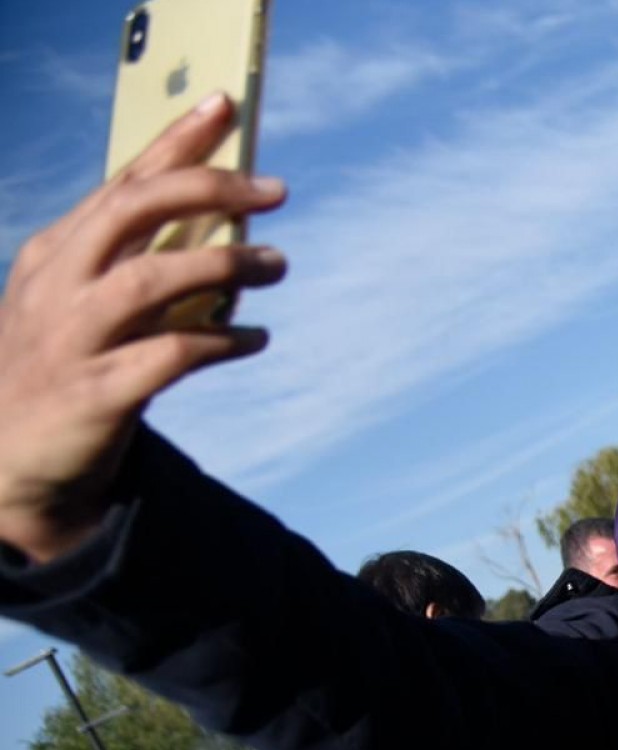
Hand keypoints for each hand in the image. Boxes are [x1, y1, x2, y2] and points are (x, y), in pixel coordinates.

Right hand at [0, 93, 286, 561]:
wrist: (6, 464)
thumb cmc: (63, 367)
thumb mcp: (82, 303)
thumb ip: (137, 263)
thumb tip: (225, 223)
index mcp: (56, 254)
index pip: (122, 181)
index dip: (175, 141)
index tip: (225, 106)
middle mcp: (59, 286)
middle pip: (132, 211)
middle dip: (208, 188)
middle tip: (274, 189)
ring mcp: (73, 339)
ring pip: (151, 279)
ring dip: (225, 265)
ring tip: (278, 264)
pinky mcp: (95, 394)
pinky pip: (169, 356)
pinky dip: (221, 341)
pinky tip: (256, 337)